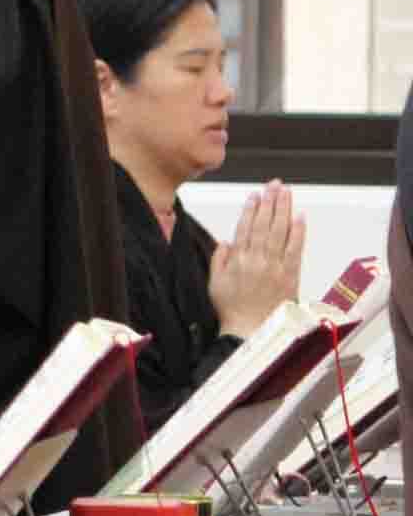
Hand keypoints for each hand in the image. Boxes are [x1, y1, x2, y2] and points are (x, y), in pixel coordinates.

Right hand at [208, 182, 306, 339]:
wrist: (251, 330)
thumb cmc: (231, 309)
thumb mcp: (214, 283)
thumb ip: (219, 260)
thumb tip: (226, 242)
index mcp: (238, 260)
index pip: (246, 227)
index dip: (251, 209)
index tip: (254, 195)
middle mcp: (258, 259)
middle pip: (265, 224)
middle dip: (270, 202)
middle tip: (274, 185)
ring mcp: (276, 266)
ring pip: (280, 231)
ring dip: (284, 210)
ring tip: (286, 193)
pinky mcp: (290, 274)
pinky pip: (296, 249)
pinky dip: (298, 232)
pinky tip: (300, 217)